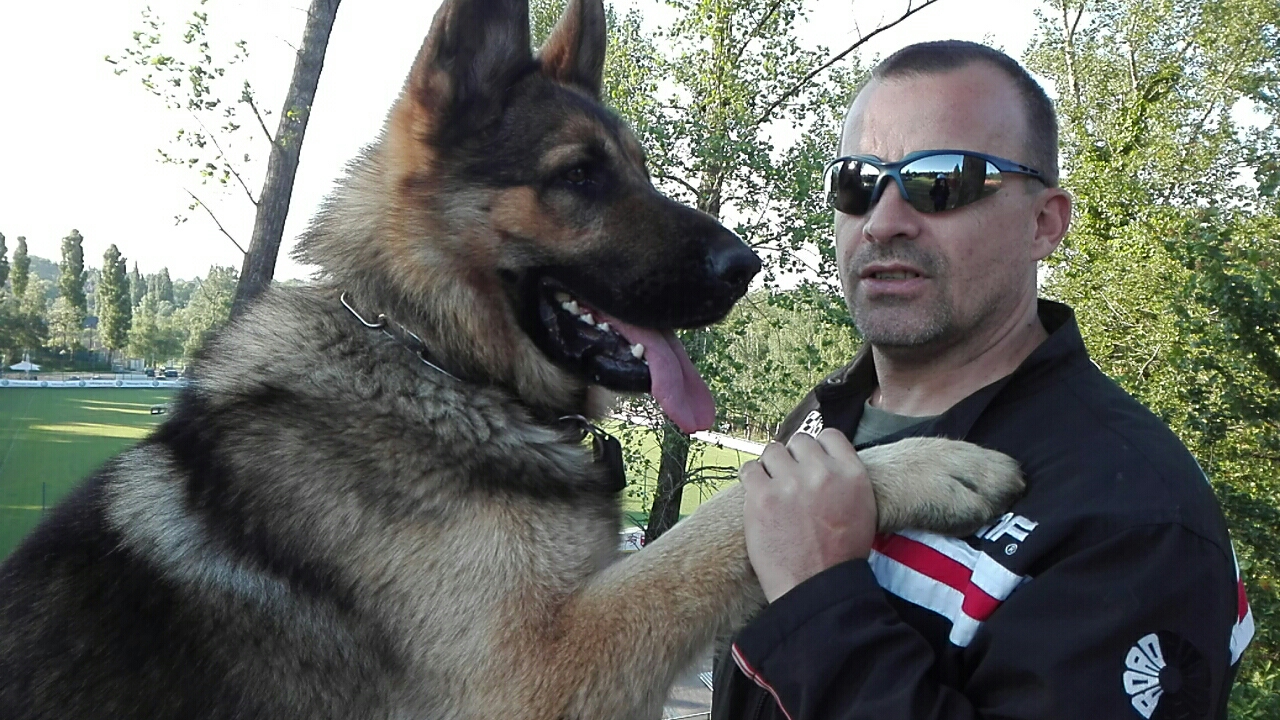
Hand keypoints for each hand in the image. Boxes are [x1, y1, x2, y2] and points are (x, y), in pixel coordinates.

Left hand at [740, 428, 877, 602]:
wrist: (816, 588)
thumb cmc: (840, 556)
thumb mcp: (863, 510)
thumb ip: (847, 479)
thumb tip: (826, 458)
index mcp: (851, 474)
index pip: (829, 436)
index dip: (818, 449)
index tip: (811, 465)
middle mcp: (822, 472)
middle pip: (799, 442)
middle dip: (794, 460)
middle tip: (791, 483)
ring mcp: (790, 483)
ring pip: (773, 452)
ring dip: (772, 468)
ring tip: (774, 491)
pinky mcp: (762, 497)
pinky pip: (749, 470)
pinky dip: (752, 481)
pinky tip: (758, 497)